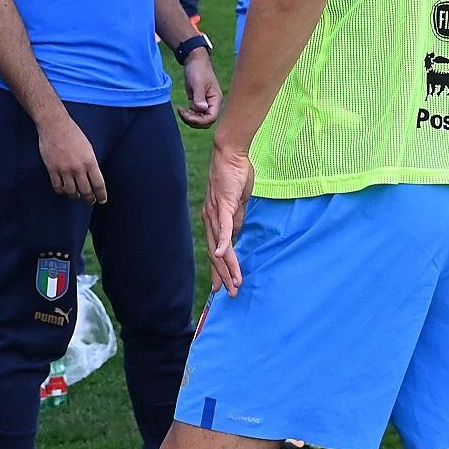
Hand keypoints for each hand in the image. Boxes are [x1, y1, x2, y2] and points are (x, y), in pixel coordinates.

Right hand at [37, 112, 106, 203]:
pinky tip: (64, 190)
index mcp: (90, 161)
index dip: (101, 195)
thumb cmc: (73, 134)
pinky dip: (62, 191)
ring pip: (72, 192)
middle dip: (90, 199)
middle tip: (91, 200)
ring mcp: (64, 170)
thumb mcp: (88, 148)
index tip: (102, 200)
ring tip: (77, 196)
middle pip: (86, 191)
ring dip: (75, 196)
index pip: (98, 184)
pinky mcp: (52, 170)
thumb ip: (91, 163)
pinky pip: (58, 187)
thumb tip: (92, 178)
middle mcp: (78, 168)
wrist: (55, 125)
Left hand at [178, 49, 222, 127]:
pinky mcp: (197, 102)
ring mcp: (204, 103)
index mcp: (216, 100)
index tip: (188, 115)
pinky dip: (187, 115)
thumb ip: (200, 97)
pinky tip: (181, 109)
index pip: (212, 118)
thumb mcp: (198, 83)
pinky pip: (194, 114)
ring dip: (189, 119)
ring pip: (199, 119)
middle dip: (194, 121)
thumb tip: (202, 109)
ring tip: (181, 111)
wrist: (194, 60)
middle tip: (183, 113)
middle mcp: (212, 104)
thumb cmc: (198, 69)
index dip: (200, 120)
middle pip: (206, 122)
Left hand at [203, 138, 255, 294]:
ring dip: (227, 266)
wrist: (231, 154)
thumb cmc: (235, 175)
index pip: (215, 250)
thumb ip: (236, 219)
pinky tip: (223, 256)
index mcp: (213, 220)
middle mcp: (210, 219)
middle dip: (223, 275)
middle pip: (216, 254)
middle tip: (230, 294)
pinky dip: (224, 242)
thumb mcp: (238, 203)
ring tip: (234, 282)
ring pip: (221, 245)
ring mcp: (216, 213)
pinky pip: (225, 227)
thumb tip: (236, 234)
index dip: (218, 270)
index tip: (222, 286)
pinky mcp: (224, 206)